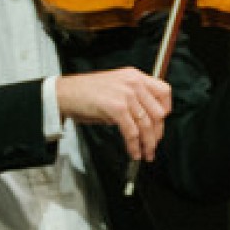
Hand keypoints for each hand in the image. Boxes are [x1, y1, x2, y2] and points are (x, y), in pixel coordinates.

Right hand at [58, 68, 172, 161]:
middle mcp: (134, 83)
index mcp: (135, 76)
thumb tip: (145, 121)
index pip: (164, 91)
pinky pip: (132, 132)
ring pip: (147, 125)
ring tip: (146, 153)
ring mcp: (126, 95)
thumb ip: (133, 99)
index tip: (161, 123)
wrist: (64, 93)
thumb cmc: (86, 93)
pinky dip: (134, 145)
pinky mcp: (116, 108)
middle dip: (157, 132)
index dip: (166, 110)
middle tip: (153, 144)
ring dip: (148, 143)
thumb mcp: (116, 88)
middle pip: (158, 112)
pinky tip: (133, 152)